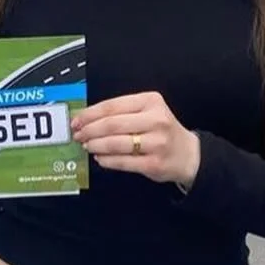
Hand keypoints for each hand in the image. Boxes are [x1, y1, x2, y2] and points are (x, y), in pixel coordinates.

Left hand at [71, 93, 200, 187]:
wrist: (188, 154)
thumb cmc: (162, 132)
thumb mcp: (148, 111)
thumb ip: (121, 112)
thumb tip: (86, 119)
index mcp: (151, 102)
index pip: (112, 106)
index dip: (89, 114)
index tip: (76, 120)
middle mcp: (156, 120)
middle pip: (112, 124)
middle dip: (89, 131)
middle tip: (78, 135)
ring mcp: (156, 143)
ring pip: (116, 143)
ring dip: (96, 146)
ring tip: (87, 146)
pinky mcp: (154, 163)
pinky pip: (123, 162)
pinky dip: (107, 160)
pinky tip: (100, 158)